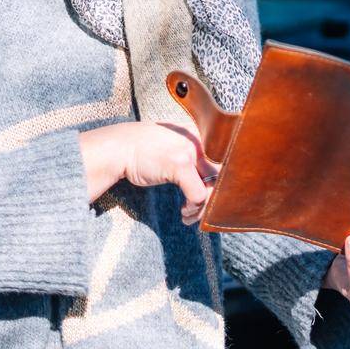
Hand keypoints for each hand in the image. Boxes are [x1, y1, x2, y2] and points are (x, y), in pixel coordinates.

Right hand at [78, 121, 217, 222]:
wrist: (120, 148)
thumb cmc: (147, 152)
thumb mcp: (178, 148)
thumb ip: (198, 159)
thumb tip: (217, 184)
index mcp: (204, 134)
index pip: (229, 160)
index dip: (225, 183)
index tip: (215, 199)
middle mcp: (201, 139)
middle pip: (225, 175)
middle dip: (216, 199)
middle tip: (204, 212)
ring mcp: (191, 150)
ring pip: (213, 188)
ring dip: (203, 208)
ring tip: (190, 215)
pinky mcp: (180, 164)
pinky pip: (198, 195)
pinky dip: (193, 208)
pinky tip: (183, 212)